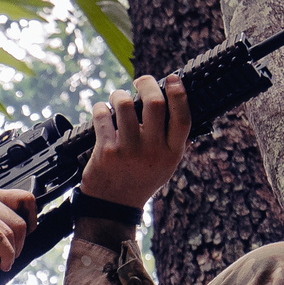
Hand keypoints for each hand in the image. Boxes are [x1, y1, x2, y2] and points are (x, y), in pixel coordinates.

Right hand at [0, 183, 38, 284]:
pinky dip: (5, 255)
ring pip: (10, 231)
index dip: (33, 219)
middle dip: (21, 244)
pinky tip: (1, 264)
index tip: (28, 236)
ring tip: (1, 262)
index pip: (25, 198)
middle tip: (9, 257)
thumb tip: (21, 239)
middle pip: (20, 220)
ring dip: (11, 253)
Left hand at [78, 73, 191, 210]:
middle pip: (155, 103)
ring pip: (125, 105)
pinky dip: (100, 108)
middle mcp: (153, 151)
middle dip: (147, 84)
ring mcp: (129, 151)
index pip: (183, 117)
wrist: (113, 206)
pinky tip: (102, 110)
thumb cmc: (140, 179)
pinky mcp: (107, 151)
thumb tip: (173, 102)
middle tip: (141, 81)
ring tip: (117, 97)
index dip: (179, 94)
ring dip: (119, 94)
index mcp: (172, 154)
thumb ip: (171, 139)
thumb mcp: (165, 165)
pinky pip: (103, 117)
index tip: (172, 79)